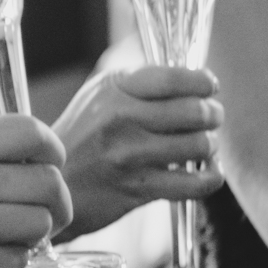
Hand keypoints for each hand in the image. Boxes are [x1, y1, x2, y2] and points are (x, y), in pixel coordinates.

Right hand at [54, 67, 224, 237]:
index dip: (204, 82)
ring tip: (203, 145)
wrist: (53, 182)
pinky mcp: (139, 189)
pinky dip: (212, 176)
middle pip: (196, 111)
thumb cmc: (86, 134)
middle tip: (211, 118)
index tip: (210, 87)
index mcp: (116, 90)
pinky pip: (196, 184)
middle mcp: (122, 119)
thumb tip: (198, 79)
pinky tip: (207, 170)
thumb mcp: (102, 95)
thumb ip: (144, 82)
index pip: (175, 78)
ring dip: (211, 145)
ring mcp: (130, 156)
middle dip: (214, 114)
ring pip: (201, 145)